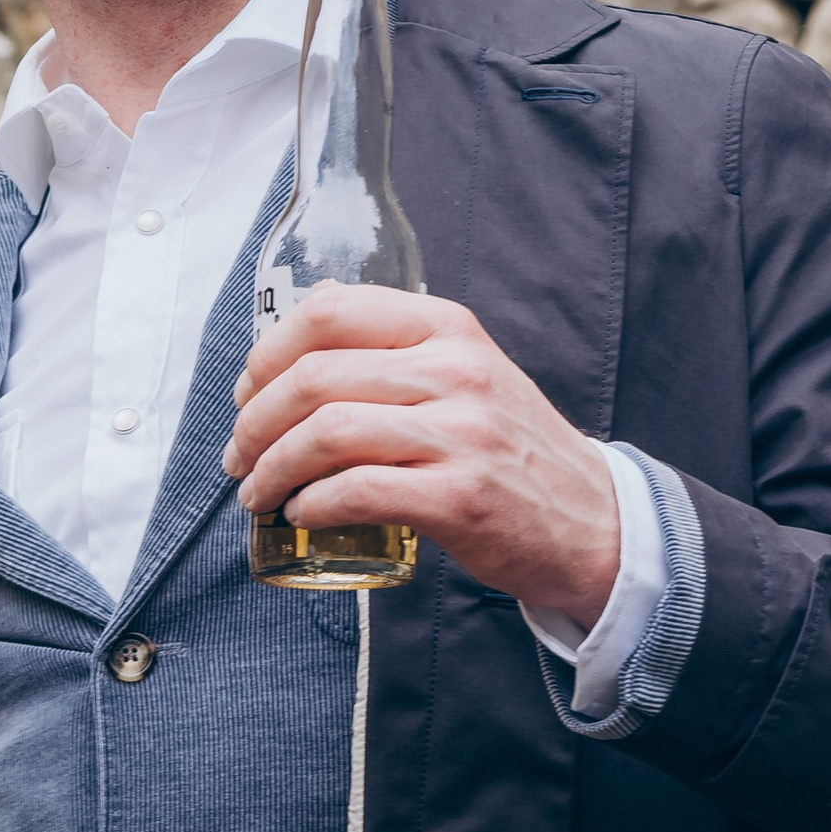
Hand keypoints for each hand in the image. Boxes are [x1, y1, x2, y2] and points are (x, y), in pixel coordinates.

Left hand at [225, 285, 620, 627]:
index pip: (331, 310)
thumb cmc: (509, 450)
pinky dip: (309, 504)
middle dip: (253, 420)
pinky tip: (298, 514)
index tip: (247, 393)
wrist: (591, 520)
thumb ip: (399, 348)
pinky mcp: (458, 498)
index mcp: (448, 328)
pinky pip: (355, 491)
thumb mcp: (467, 373)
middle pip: (314, 376)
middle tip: (239, 454)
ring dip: (270, 467)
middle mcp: (455, 371)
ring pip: (325, 433)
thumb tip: (303, 334)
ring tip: (256, 491)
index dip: (267, 353)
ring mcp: (460, 434)